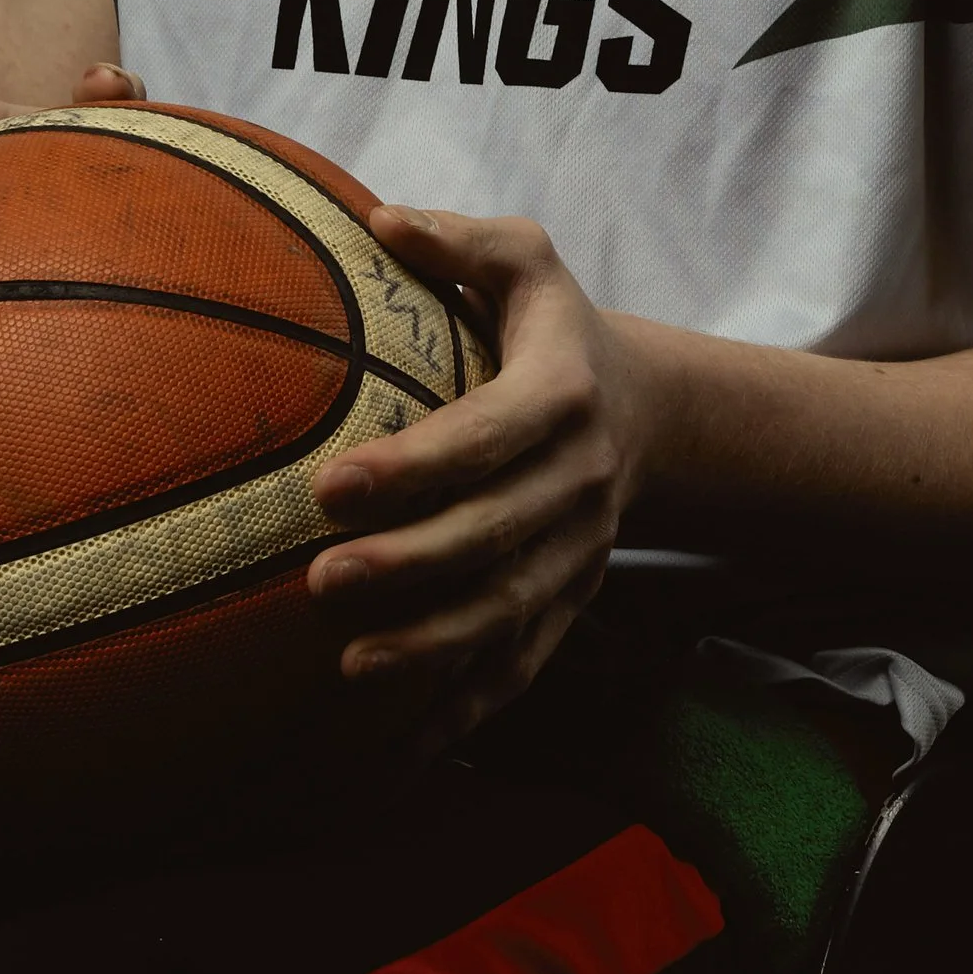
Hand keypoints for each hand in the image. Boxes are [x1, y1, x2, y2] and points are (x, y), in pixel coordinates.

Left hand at [307, 208, 653, 750]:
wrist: (650, 412)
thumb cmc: (552, 326)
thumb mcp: (526, 261)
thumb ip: (459, 239)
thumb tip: (380, 219)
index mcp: (563, 393)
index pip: (488, 434)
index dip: (415, 465)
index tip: (332, 484)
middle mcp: (580, 480)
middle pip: (496, 535)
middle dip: (411, 565)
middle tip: (322, 581)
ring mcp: (580, 552)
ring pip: (511, 613)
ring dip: (434, 647)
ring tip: (351, 667)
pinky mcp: (572, 602)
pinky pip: (522, 666)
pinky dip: (467, 711)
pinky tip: (401, 754)